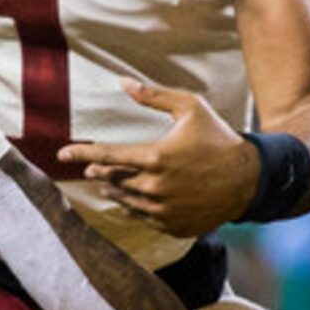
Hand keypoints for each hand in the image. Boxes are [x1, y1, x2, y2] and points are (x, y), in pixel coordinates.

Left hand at [61, 82, 256, 237]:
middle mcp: (155, 187)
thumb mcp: (190, 108)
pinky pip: (143, 217)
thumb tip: (123, 82)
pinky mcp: (172, 226)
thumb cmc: (219, 138)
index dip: (80, 154)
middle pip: (113, 180)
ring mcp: (163, 210)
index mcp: (156, 157)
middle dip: (99, 171)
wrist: (248, 179)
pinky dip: (136, 206)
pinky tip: (138, 197)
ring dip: (115, 190)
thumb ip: (154, 96)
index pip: (107, 155)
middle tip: (92, 168)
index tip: (61, 154)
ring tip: (109, 182)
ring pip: (125, 200)